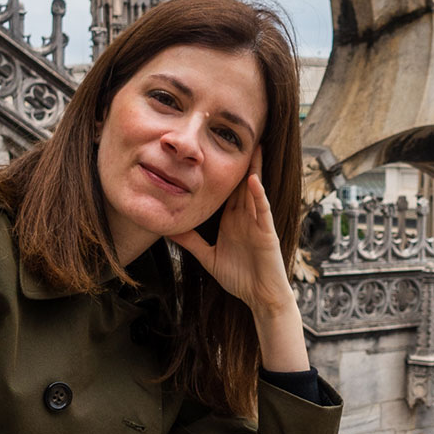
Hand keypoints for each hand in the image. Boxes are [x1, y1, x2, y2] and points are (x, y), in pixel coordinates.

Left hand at [171, 149, 309, 369]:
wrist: (260, 298)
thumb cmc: (239, 277)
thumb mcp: (207, 256)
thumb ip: (190, 242)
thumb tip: (167, 229)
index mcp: (232, 219)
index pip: (225, 190)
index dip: (220, 169)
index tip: (211, 149)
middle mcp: (245, 217)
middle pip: (241, 183)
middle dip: (239, 160)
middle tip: (233, 135)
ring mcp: (258, 223)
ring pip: (254, 191)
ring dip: (254, 169)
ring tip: (252, 146)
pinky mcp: (267, 233)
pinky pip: (262, 211)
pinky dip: (258, 195)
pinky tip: (254, 181)